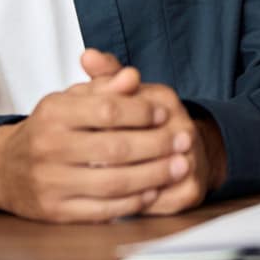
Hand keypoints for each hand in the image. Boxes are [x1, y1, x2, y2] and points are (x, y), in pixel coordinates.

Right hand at [0, 65, 194, 222]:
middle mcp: (49, 147)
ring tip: (179, 166)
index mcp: (52, 113)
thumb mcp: (67, 100)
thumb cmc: (46, 129)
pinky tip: (153, 191)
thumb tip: (133, 76)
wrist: (5, 169)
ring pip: (113, 181)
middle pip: (115, 148)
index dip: (140, 112)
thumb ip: (102, 87)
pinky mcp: (56, 211)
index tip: (164, 112)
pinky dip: (132, 201)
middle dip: (156, 145)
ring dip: (153, 175)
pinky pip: (103, 209)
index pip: (106, 110)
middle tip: (184, 140)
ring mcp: (51, 182)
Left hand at [80, 49, 227, 214]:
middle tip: (69, 163)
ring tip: (83, 183)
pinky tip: (106, 202)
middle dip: (97, 155)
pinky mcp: (191, 192)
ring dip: (112, 183)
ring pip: (144, 178)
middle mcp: (183, 129)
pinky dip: (130, 204)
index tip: (68, 132)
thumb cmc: (145, 119)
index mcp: (164, 99)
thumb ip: (106, 76)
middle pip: (130, 145)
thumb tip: (87, 55)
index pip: (122, 110)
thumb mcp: (125, 93)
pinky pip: (156, 202)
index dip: (94, 123)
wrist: (185, 149)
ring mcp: (191, 161)